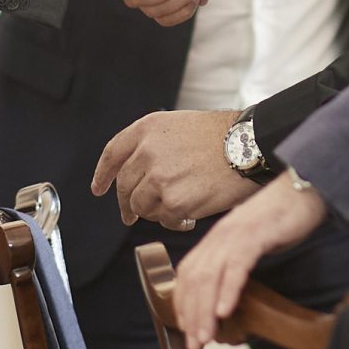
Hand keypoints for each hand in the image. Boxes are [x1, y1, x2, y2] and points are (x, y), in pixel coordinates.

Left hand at [92, 108, 254, 228]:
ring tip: (176, 210)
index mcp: (147, 129)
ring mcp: (158, 178)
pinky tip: (189, 219)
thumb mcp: (181, 125)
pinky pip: (165, 220)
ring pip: (142, 206)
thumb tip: (140, 175)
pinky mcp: (174, 202)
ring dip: (155, 212)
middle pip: (125, 186)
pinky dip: (174, 223)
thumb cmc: (224, 137)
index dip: (103, 174)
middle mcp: (147, 152)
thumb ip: (155, 145)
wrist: (249, 146)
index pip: (113, 154)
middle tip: (130, 215)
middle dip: (126, 203)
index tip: (98, 188)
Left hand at [171, 174, 329, 348]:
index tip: (186, 330)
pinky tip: (224, 311)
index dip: (183, 303)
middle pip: (194, 279)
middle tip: (195, 344)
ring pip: (210, 276)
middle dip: (191, 315)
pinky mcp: (256, 233)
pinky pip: (237, 265)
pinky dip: (228, 290)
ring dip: (204, 310)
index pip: (188, 274)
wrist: (305, 187)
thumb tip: (231, 297)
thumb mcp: (252, 241)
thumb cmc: (282, 218)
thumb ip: (236, 262)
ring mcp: (236, 233)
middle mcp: (220, 235)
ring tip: (205, 336)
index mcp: (216, 238)